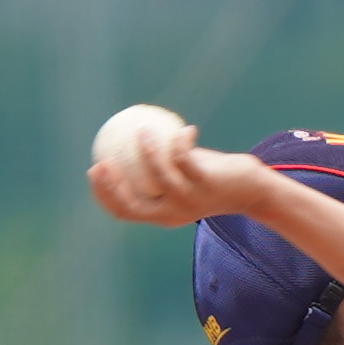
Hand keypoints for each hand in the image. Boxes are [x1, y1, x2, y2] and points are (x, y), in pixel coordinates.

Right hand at [86, 120, 266, 228]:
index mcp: (161, 213)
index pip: (123, 211)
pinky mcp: (205, 185)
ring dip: (148, 152)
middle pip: (132, 206)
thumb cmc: (211, 179)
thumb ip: (159, 162)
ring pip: (160, 177)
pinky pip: (185, 159)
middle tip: (102, 161)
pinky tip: (184, 130)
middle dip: (112, 186)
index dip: (103, 194)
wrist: (249, 190)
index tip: (93, 169)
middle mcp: (172, 213)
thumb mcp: (182, 174)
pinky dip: (181, 142)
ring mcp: (189, 201)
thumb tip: (133, 137)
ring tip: (143, 130)